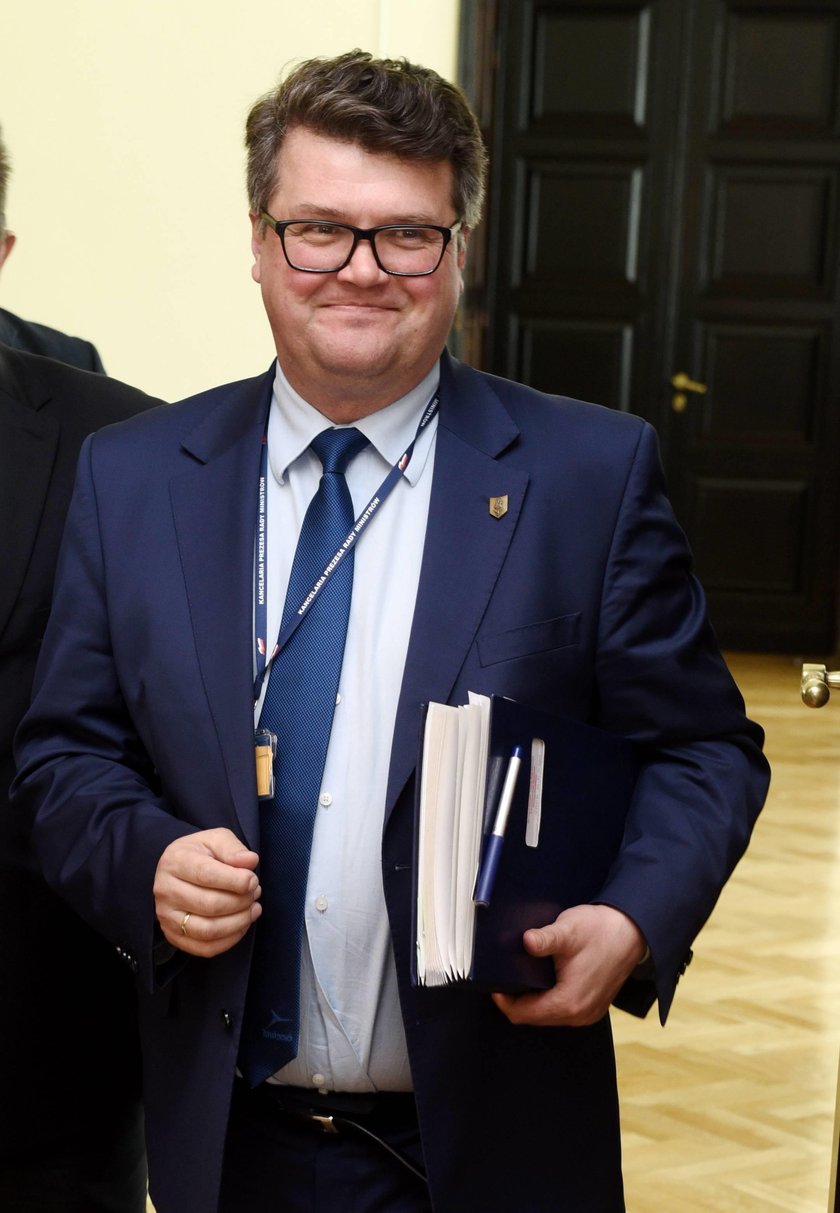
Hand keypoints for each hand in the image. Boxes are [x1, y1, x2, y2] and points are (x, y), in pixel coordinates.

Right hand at [153, 828, 261, 956]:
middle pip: (210, 905)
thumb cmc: (201, 854)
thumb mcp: (216, 840)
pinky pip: (204, 948)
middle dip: (241, 901)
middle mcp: (165, 890)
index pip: (207, 875)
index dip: (236, 881)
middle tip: (255, 893)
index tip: (253, 880)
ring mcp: (167, 916)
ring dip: (239, 923)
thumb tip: (250, 862)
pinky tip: (242, 925)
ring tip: (253, 909)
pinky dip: (229, 941)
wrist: (178, 870)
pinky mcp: (173, 936)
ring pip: (208, 930)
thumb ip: (233, 849)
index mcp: (175, 861)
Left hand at [492, 904, 646, 1026]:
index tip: (494, 982)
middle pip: (533, 1017)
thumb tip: (526, 941)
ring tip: (522, 976)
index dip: (504, 1000)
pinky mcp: (592, 1006)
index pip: (523, 1014)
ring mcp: (587, 1013)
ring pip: (547, 1015)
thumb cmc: (601, 930)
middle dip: (516, 1000)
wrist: (632, 930)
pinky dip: (548, 998)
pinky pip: (561, 1010)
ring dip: (532, 1000)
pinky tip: (543, 979)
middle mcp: (579, 1015)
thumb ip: (545, 939)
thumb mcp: (568, 930)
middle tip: (506, 976)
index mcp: (570, 1002)